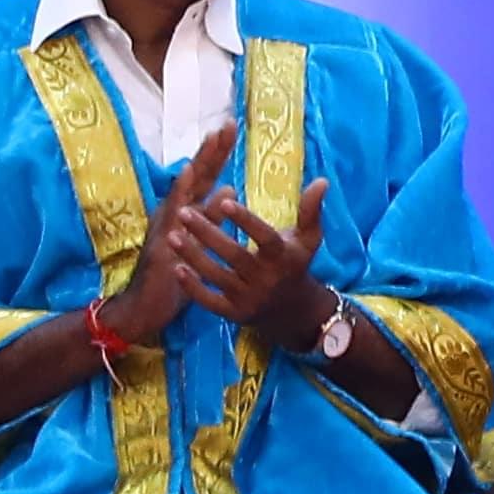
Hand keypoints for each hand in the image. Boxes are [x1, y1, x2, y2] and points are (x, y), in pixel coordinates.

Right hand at [96, 130, 237, 358]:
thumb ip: (212, 215)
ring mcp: (166, 225)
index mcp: (186, 213)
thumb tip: (229, 187)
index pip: (205, 178)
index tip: (231, 128)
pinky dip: (180, 191)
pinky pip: (172, 213)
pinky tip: (187, 173)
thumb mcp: (199, 241)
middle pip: (196, 175)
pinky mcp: (161, 240)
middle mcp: (174, 212)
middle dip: (211, 150)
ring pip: (185, 188)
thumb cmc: (173, 276)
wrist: (145, 308)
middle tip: (227, 124)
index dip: (217, 154)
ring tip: (212, 140)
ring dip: (199, 163)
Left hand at [165, 164, 337, 350]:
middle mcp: (266, 278)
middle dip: (207, 233)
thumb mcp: (308, 239)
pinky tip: (176, 267)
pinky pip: (209, 301)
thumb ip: (311, 210)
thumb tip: (321, 180)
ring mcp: (248, 298)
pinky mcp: (233, 314)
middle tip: (184, 213)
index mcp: (283, 257)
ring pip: (216, 276)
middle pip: (233, 254)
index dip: (245, 220)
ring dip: (192, 256)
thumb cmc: (295, 264)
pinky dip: (192, 286)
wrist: (292, 311)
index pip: (263, 237)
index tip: (224, 200)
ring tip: (172, 235)